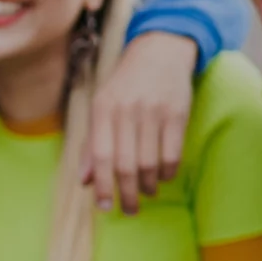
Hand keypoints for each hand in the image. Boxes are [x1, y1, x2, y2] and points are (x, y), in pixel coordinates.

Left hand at [84, 32, 194, 214]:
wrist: (159, 50)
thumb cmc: (125, 85)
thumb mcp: (101, 106)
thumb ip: (92, 144)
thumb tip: (84, 181)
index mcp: (103, 109)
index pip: (101, 156)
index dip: (101, 185)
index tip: (103, 206)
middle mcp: (126, 110)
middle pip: (126, 165)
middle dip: (127, 194)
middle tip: (129, 210)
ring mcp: (153, 112)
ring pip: (150, 163)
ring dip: (148, 186)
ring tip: (146, 193)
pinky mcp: (177, 113)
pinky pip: (172, 154)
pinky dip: (167, 172)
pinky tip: (163, 176)